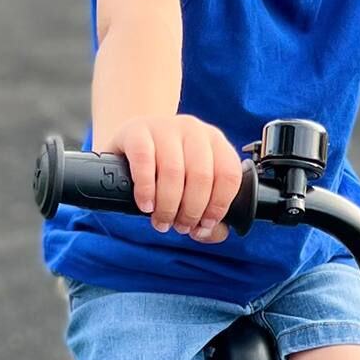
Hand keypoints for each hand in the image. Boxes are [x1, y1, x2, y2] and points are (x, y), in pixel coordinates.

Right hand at [108, 113, 245, 240]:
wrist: (131, 141)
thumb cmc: (165, 169)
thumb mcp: (191, 186)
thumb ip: (208, 215)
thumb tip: (208, 233)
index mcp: (216, 142)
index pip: (228, 175)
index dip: (218, 206)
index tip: (205, 225)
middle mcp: (194, 130)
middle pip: (201, 177)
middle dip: (191, 211)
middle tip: (180, 226)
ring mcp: (165, 127)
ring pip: (173, 171)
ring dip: (168, 206)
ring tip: (162, 221)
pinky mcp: (137, 131)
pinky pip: (144, 161)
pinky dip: (146, 190)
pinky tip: (146, 205)